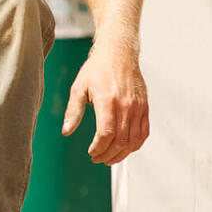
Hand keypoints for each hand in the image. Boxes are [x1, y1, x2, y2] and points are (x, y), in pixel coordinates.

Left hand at [62, 42, 149, 164]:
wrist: (119, 53)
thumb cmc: (98, 68)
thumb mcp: (79, 88)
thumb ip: (74, 112)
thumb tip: (66, 131)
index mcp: (108, 101)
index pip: (106, 133)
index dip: (98, 148)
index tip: (91, 153)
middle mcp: (126, 105)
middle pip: (121, 141)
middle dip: (108, 154)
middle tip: (97, 159)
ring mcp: (138, 107)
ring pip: (134, 140)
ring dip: (122, 154)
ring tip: (110, 158)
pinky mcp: (145, 107)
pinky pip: (144, 132)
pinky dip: (135, 144)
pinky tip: (125, 148)